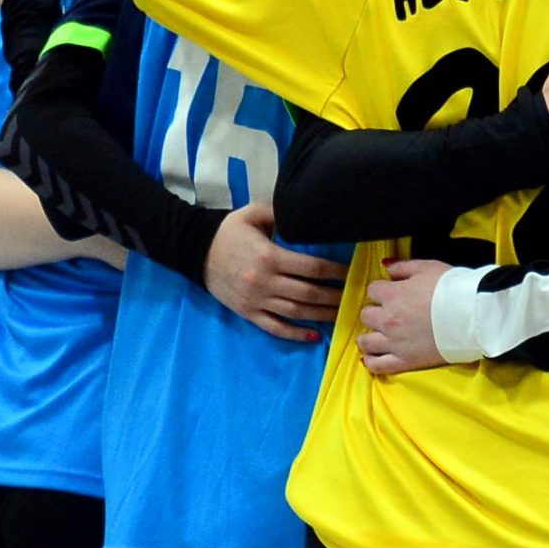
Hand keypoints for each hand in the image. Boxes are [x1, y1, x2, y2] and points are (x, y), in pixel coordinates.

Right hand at [204, 201, 345, 341]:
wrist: (195, 251)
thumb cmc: (229, 231)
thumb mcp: (254, 214)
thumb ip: (281, 213)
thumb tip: (308, 212)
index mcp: (269, 256)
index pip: (311, 268)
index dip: (335, 272)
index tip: (351, 273)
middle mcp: (264, 281)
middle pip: (308, 294)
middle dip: (334, 296)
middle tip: (354, 297)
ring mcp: (256, 300)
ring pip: (296, 313)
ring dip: (322, 315)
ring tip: (342, 314)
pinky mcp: (247, 313)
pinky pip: (275, 327)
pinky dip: (295, 333)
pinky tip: (314, 335)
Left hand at [356, 257, 447, 376]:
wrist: (473, 316)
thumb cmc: (452, 288)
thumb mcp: (427, 267)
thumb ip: (402, 266)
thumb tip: (385, 265)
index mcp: (392, 295)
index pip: (372, 289)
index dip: (382, 289)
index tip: (392, 292)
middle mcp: (387, 319)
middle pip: (366, 315)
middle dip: (375, 311)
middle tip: (389, 313)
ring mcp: (394, 342)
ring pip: (365, 342)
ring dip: (369, 336)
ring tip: (378, 335)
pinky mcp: (404, 361)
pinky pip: (377, 366)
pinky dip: (371, 361)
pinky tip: (374, 356)